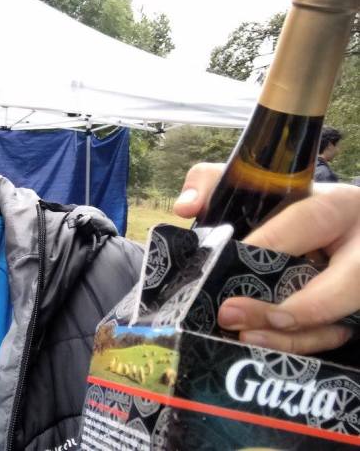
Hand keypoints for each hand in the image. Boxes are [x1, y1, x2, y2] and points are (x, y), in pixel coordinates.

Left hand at [174, 163, 359, 354]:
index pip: (309, 221)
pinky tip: (260, 345)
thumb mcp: (253, 185)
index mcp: (338, 206)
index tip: (228, 260)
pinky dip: (297, 346)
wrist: (325, 228)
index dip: (271, 243)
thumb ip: (213, 182)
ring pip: (340, 320)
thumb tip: (186, 207)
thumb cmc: (282, 207)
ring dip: (292, 337)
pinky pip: (333, 338)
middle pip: (348, 283)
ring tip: (243, 335)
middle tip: (234, 314)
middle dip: (297, 308)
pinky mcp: (354, 315)